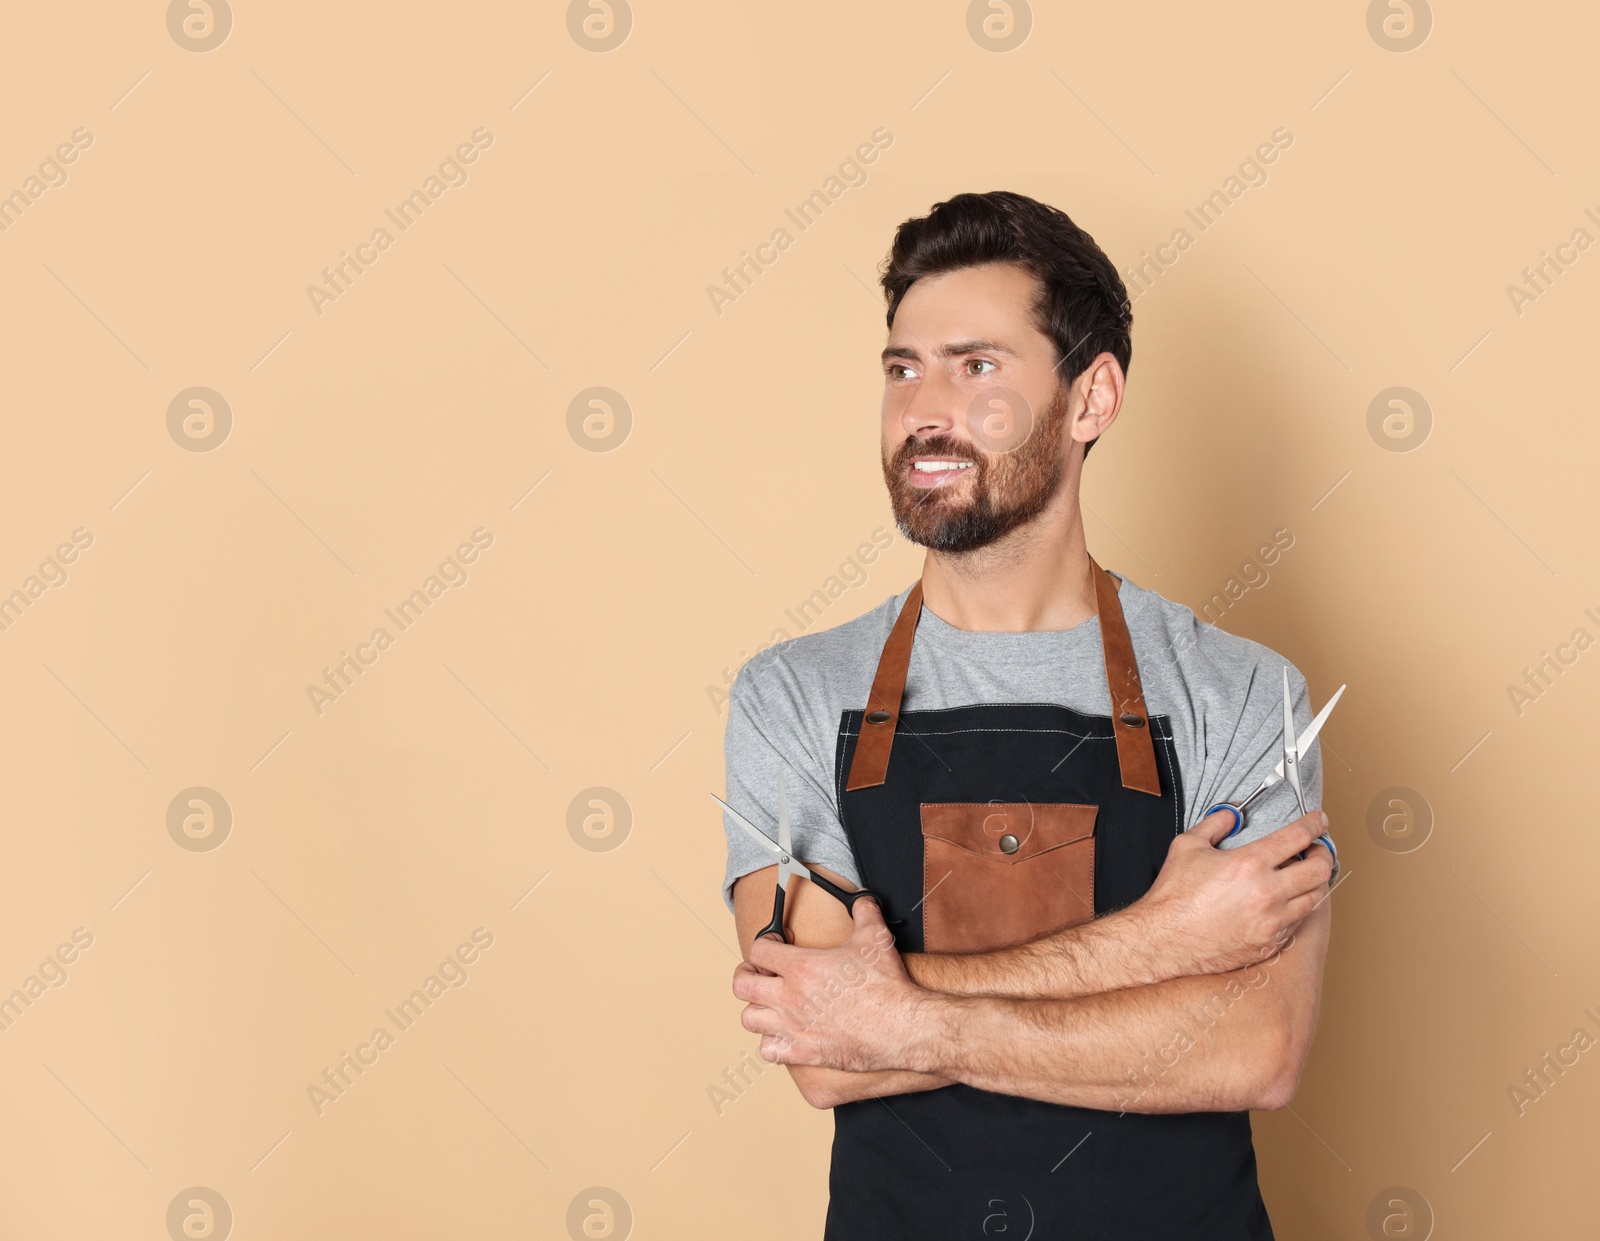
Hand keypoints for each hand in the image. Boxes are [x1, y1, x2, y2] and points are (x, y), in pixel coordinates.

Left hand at [733, 898, 922, 1071]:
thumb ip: (864, 912)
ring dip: (756, 1009)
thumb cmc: (886, 986)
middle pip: (742, 985)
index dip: (765, 943)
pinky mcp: (803, 1052)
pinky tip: (784, 1034)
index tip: (775, 945)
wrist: (900, 1028)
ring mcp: (793, 1027)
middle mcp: (790, 997)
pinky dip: (771, 1042)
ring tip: (770, 1004)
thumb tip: (862, 900)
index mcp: (801, 967)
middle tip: (760, 972)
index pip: (758, 949)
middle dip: (747, 974)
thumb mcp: (874, 938)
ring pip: (749, 1019)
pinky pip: (767, 1050)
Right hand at [1137, 808, 1333, 976]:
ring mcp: (1272, 921)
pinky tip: (1288, 900)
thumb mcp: (1188, 846)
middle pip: (1320, 869)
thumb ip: (1215, 824)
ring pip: (1316, 898)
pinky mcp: (1270, 942)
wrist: (1166, 940)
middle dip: (1324, 853)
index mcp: (1249, 864)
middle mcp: (1267, 893)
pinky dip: (1299, 906)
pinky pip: (1299, 921)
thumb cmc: (1174, 897)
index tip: (1318, 822)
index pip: (1298, 837)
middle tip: (1317, 849)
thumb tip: (1232, 815)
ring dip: (1315, 882)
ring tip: (1305, 875)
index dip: (1314, 825)